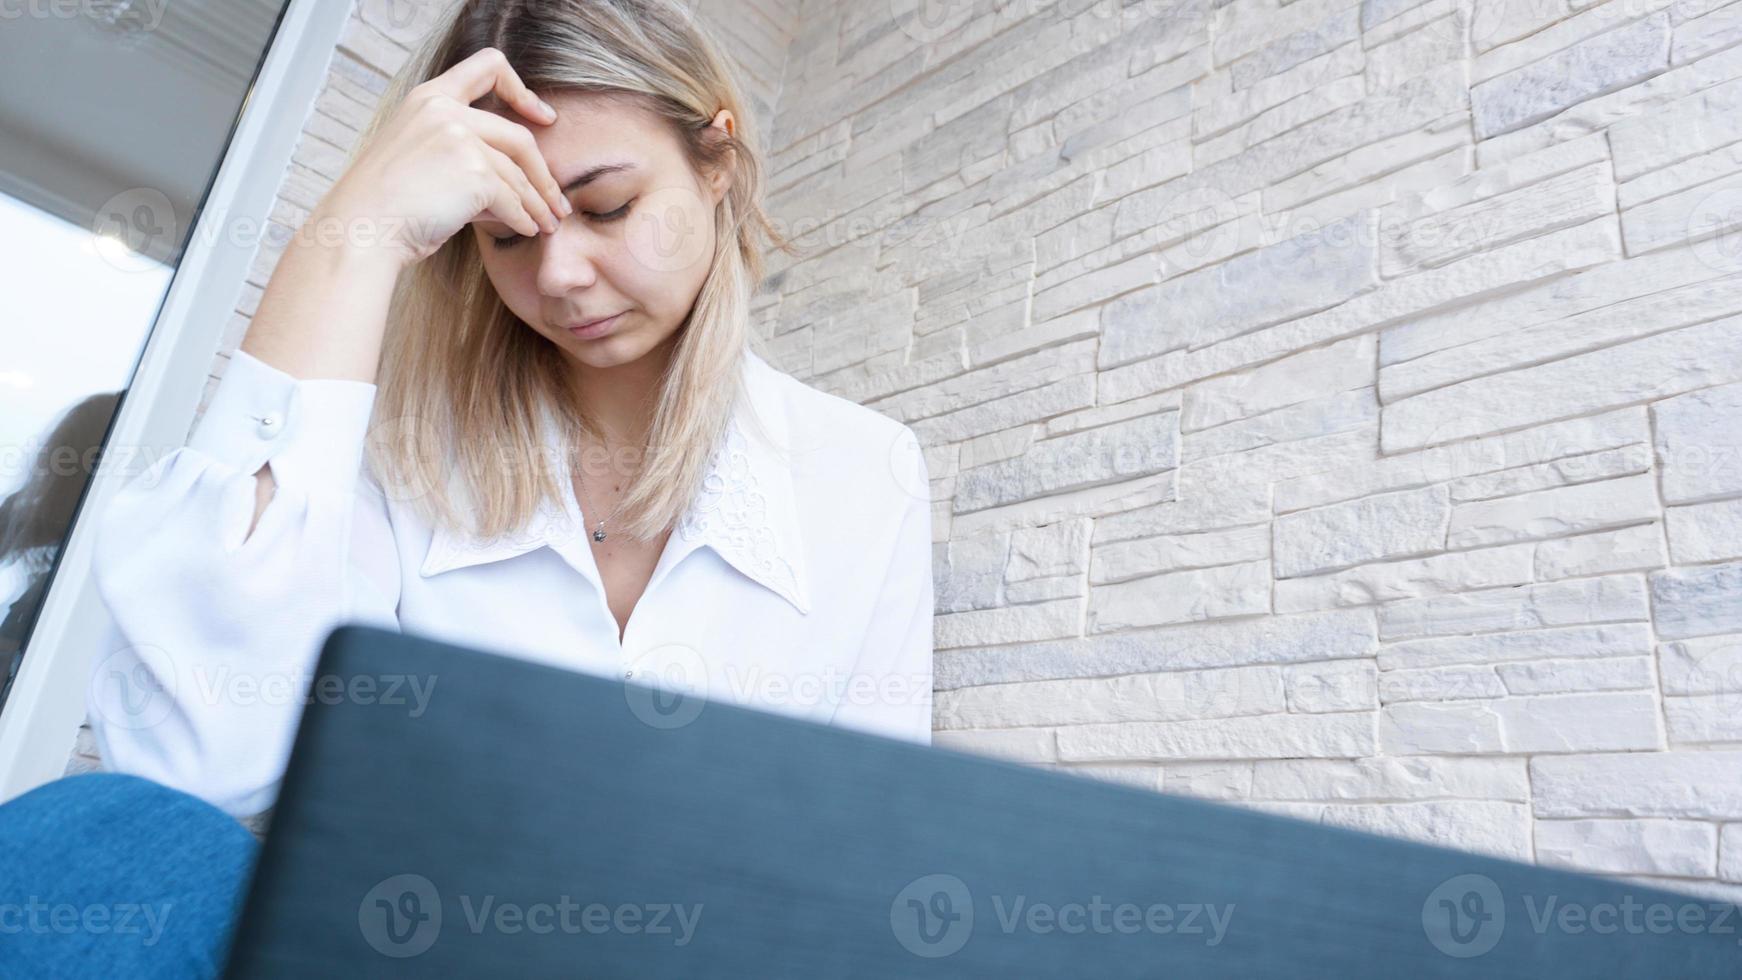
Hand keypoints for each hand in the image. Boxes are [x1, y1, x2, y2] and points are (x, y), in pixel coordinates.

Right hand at [314, 46, 571, 269]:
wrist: (360, 230)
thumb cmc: (386, 205)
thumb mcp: (417, 155)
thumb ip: (459, 151)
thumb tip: (513, 179)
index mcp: (429, 98)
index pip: (488, 65)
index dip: (522, 90)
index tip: (543, 117)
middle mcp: (446, 111)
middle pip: (519, 136)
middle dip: (544, 174)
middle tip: (557, 200)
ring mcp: (461, 139)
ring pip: (519, 174)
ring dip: (539, 204)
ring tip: (548, 223)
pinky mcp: (475, 173)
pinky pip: (513, 200)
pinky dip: (524, 220)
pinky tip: (529, 231)